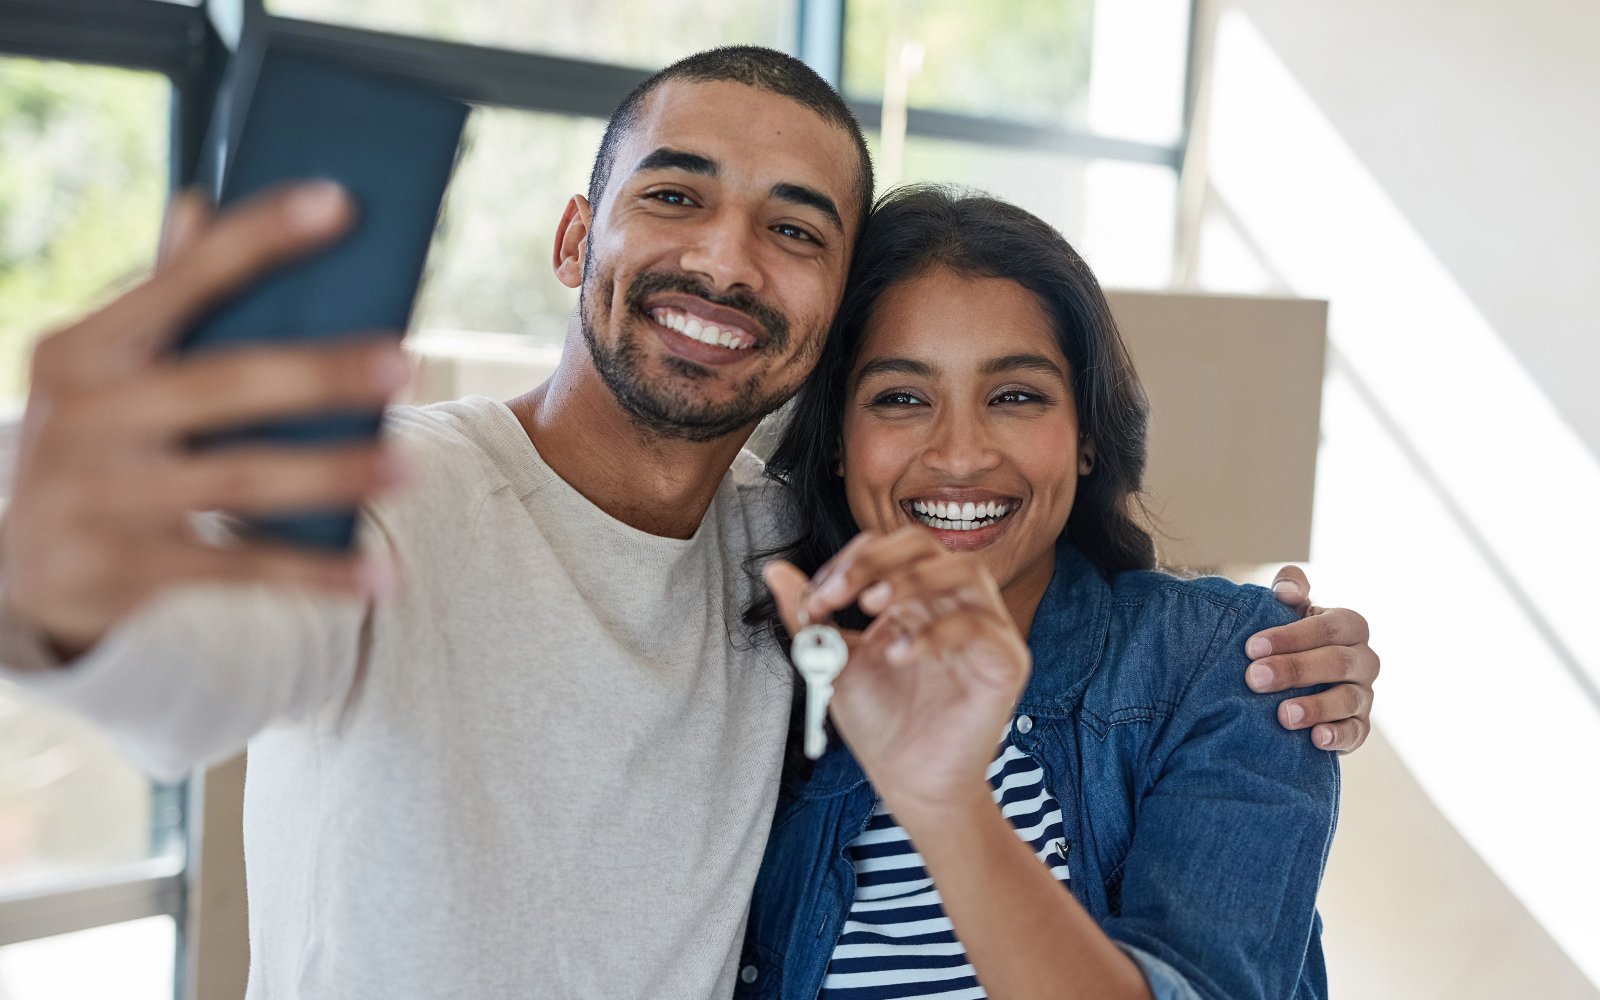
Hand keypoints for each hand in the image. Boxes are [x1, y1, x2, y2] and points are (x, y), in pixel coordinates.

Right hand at [0, 183, 410, 657]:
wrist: (13, 569)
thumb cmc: (93, 443)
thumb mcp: (101, 373)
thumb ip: (160, 299)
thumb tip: (199, 203)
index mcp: (84, 350)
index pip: (182, 280)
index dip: (260, 239)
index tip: (339, 203)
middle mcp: (85, 416)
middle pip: (226, 384)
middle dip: (321, 373)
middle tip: (406, 363)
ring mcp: (101, 496)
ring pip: (242, 478)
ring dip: (335, 472)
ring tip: (410, 465)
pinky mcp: (125, 570)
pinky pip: (241, 567)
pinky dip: (315, 573)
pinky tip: (378, 576)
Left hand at [764, 527, 1030, 817]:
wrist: (909, 782)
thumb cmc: (881, 723)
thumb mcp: (832, 662)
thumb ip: (808, 617)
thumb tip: (776, 570)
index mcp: (913, 599)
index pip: (888, 548)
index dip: (849, 563)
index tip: (814, 600)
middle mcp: (950, 604)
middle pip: (924, 545)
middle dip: (876, 560)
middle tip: (840, 593)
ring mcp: (984, 628)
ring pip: (964, 571)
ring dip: (911, 581)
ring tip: (872, 608)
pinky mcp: (1004, 661)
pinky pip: (979, 626)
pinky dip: (933, 634)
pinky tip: (898, 655)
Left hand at [1248, 565, 1378, 752]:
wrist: (1292, 680)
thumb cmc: (1288, 638)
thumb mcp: (1288, 608)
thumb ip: (1289, 587)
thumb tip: (1286, 591)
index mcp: (1349, 626)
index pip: (1328, 627)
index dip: (1291, 636)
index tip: (1251, 647)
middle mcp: (1364, 660)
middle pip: (1337, 662)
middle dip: (1295, 670)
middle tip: (1254, 678)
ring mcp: (1364, 695)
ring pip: (1348, 699)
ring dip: (1315, 707)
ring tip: (1282, 714)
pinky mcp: (1359, 727)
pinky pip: (1356, 733)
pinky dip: (1338, 736)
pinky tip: (1316, 738)